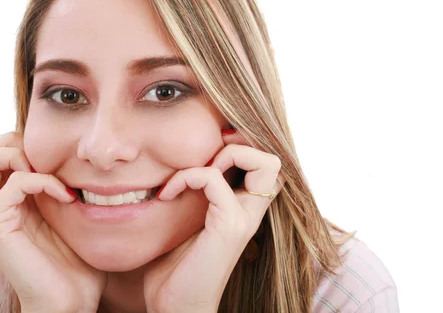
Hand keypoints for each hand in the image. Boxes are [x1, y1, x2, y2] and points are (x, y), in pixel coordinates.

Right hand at [0, 131, 106, 312]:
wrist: (70, 301)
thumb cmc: (77, 263)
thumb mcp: (72, 216)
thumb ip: (63, 190)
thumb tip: (81, 163)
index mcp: (14, 202)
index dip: (24, 144)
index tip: (58, 161)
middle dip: (15, 143)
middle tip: (48, 163)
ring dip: (21, 155)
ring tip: (51, 177)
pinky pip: (13, 184)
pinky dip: (42, 180)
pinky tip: (64, 196)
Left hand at [143, 129, 281, 312]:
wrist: (175, 307)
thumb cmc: (177, 269)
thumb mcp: (188, 221)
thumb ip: (196, 195)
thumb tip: (176, 163)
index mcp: (244, 209)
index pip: (264, 164)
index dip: (241, 147)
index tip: (206, 154)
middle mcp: (251, 212)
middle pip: (274, 160)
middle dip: (240, 145)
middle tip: (207, 159)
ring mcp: (243, 219)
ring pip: (264, 163)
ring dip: (223, 156)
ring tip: (193, 175)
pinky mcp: (228, 227)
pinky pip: (214, 179)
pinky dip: (189, 176)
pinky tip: (168, 194)